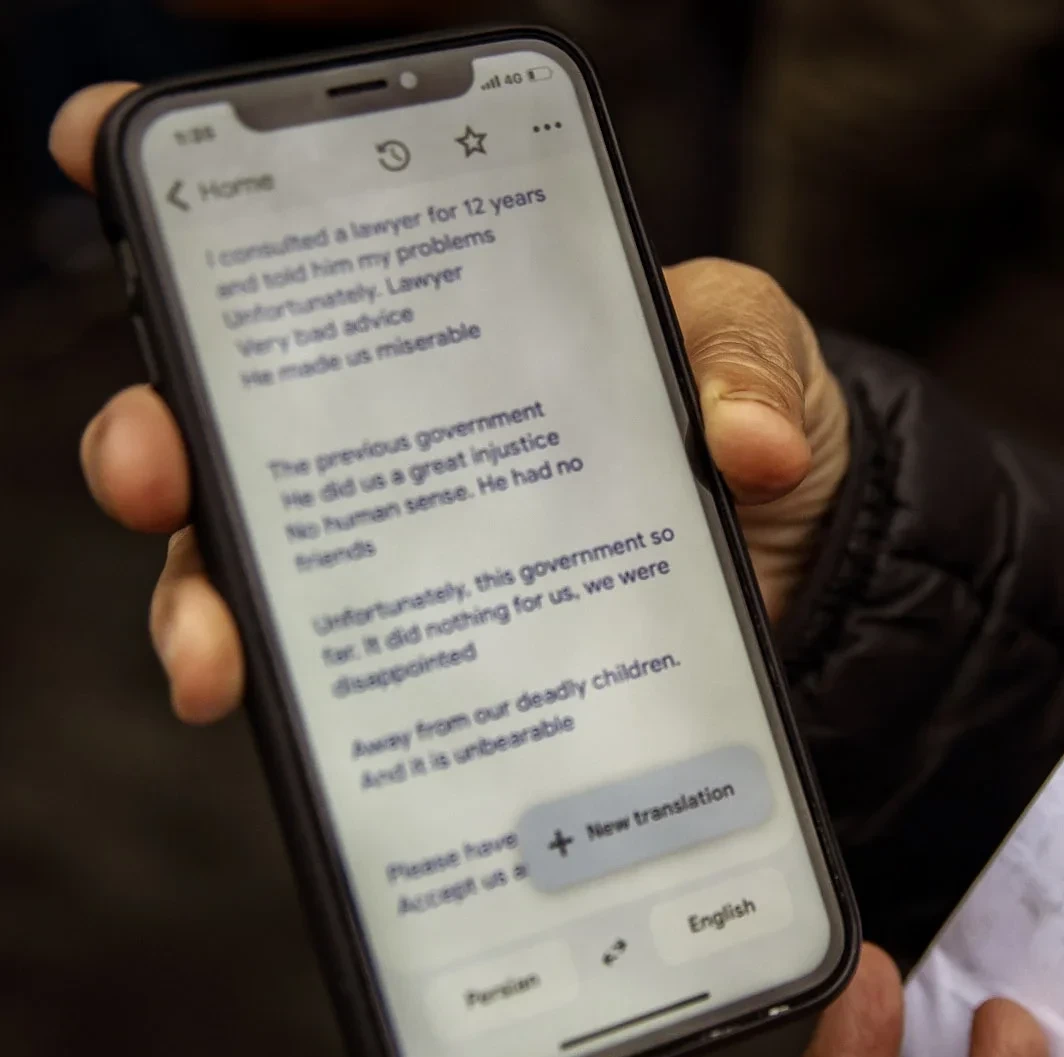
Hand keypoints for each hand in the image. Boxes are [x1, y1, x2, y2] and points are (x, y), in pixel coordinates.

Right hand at [50, 83, 849, 724]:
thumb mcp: (751, 350)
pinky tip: (325, 737)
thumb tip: (747, 445)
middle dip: (157, 442)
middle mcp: (393, 431)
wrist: (802, 544)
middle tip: (156, 471)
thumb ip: (742, 366)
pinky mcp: (449, 646)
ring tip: (218, 657)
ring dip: (206, 606)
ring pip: (254, 569)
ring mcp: (409, 547)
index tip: (98, 148)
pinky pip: (357, 681)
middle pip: (224, 428)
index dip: (181, 205)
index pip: (287, 259)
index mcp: (442, 322)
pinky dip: (326, 710)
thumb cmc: (748, 410)